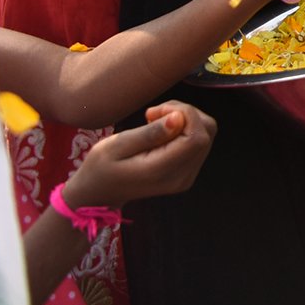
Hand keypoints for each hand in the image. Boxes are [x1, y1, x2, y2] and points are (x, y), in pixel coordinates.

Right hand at [63, 102, 215, 208]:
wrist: (98, 192)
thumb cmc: (101, 166)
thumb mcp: (117, 145)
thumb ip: (150, 133)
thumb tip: (179, 118)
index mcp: (163, 172)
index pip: (197, 137)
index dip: (185, 114)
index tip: (155, 112)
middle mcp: (182, 177)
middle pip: (206, 131)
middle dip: (185, 113)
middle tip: (152, 115)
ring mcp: (187, 177)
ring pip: (206, 133)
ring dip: (185, 119)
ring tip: (154, 122)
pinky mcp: (188, 172)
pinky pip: (199, 141)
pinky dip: (185, 129)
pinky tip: (161, 132)